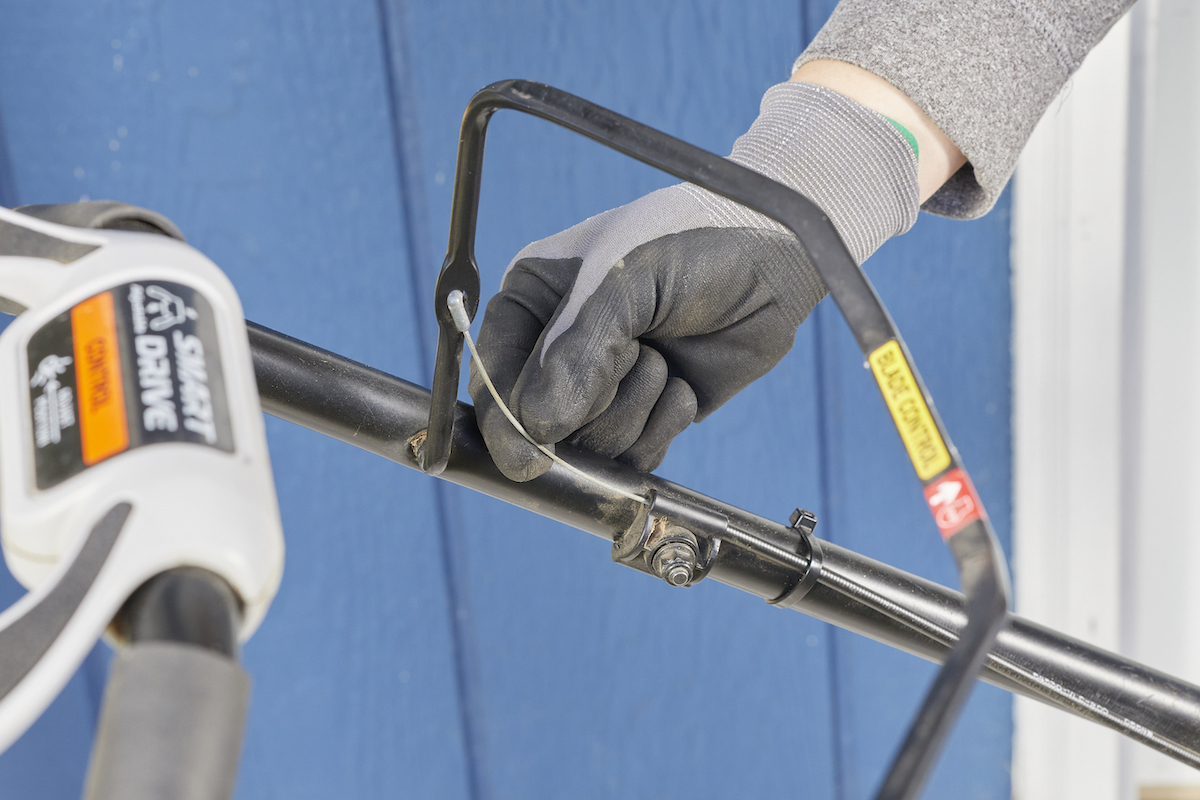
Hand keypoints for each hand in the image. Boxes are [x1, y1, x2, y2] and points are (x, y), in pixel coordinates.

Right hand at [470, 81, 919, 480]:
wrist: (776, 255)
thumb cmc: (692, 242)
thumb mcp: (624, 278)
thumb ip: (578, 350)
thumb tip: (539, 425)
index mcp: (531, 302)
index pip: (492, 376)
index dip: (505, 422)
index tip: (529, 454)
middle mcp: (558, 349)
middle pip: (537, 426)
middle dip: (588, 408)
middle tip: (633, 360)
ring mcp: (604, 386)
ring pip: (589, 448)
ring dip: (631, 414)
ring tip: (664, 361)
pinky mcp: (647, 415)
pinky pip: (634, 457)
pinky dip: (660, 428)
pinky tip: (683, 385)